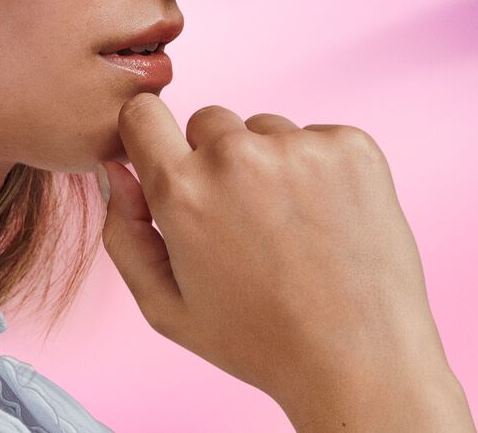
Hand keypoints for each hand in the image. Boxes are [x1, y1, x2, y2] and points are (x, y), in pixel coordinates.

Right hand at [97, 95, 472, 427]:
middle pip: (207, 121)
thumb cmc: (257, 339)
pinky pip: (314, 135)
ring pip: (263, 128)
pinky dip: (317, 167)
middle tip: (244, 219)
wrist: (361, 364)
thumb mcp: (164, 305)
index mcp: (182, 189)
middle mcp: (237, 156)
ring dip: (268, 162)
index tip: (169, 160)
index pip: (143, 112)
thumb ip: (122, 230)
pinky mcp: (351, 145)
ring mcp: (299, 146)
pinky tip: (327, 217)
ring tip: (292, 226)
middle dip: (214, 159)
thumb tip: (115, 167)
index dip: (150, 136)